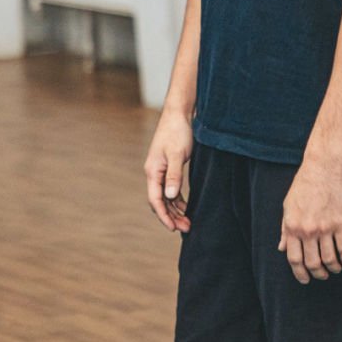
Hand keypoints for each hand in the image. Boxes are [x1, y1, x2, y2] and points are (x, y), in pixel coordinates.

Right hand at [143, 108, 193, 231]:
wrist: (180, 113)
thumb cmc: (178, 131)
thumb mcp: (177, 154)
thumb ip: (174, 175)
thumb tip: (169, 196)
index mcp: (153, 170)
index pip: (155, 199)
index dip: (164, 216)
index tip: (174, 228)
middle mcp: (155, 172)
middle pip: (160, 201)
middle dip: (171, 216)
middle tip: (186, 228)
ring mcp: (162, 170)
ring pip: (166, 196)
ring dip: (176, 209)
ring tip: (188, 221)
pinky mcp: (170, 166)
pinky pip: (171, 189)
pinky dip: (178, 199)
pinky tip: (186, 206)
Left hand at [279, 159, 341, 283]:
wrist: (322, 168)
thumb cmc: (303, 185)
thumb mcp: (288, 206)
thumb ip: (284, 229)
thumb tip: (282, 248)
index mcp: (292, 227)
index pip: (294, 259)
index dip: (299, 273)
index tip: (304, 279)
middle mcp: (307, 231)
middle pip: (312, 263)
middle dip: (317, 274)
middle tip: (321, 276)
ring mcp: (325, 228)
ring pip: (329, 259)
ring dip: (332, 269)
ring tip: (334, 270)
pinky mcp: (340, 223)